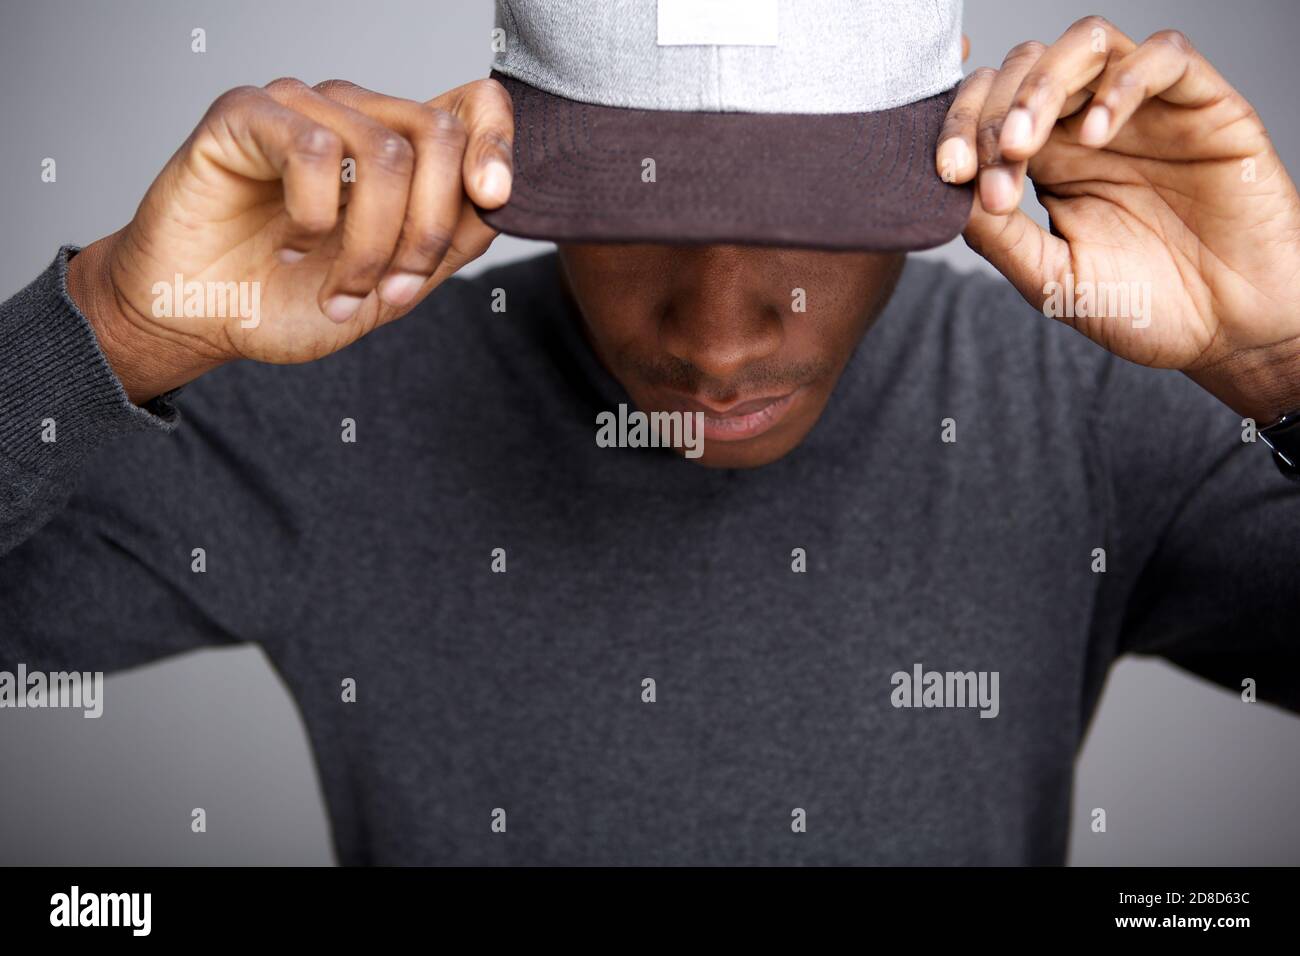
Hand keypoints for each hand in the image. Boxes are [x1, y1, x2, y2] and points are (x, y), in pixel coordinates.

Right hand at [68, 77, 513, 402]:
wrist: (205, 321)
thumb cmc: (290, 299)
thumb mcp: (392, 287)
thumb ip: (448, 244)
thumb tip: (498, 202)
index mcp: (397, 147)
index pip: (472, 104)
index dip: (498, 140)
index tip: (494, 196)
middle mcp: (354, 115)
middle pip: (438, 135)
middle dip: (429, 229)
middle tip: (395, 288)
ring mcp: (301, 109)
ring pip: (385, 153)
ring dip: (371, 243)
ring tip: (339, 288)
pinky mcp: (246, 114)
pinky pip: (316, 153)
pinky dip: (314, 220)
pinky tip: (292, 248)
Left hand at [936, 16, 1299, 421]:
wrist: (1229, 331)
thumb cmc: (1141, 306)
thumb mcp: (1052, 279)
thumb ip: (1000, 237)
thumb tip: (948, 194)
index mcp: (1046, 161)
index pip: (989, 110)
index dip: (961, 130)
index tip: (948, 173)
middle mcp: (1089, 125)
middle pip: (1026, 66)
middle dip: (993, 108)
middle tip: (990, 159)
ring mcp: (1145, 110)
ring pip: (1086, 45)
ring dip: (1043, 84)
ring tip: (1025, 140)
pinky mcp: (1203, 104)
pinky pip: (1164, 56)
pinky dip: (1122, 83)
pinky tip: (1096, 134)